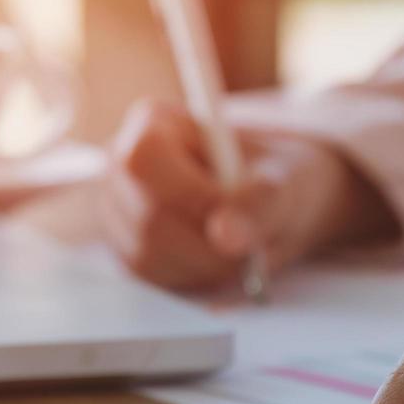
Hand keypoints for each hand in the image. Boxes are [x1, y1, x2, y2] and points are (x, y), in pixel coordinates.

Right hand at [101, 101, 396, 289]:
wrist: (273, 202)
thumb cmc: (275, 177)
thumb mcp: (285, 181)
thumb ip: (260, 203)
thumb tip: (226, 235)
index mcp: (154, 124)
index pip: (145, 160)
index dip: (191, 197)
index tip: (237, 221)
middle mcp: (122, 165)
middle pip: (147, 218)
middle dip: (208, 244)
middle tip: (254, 248)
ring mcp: (118, 210)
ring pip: (147, 254)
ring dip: (205, 266)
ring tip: (243, 253)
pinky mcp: (125, 249)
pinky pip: (151, 277)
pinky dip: (194, 278)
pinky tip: (222, 262)